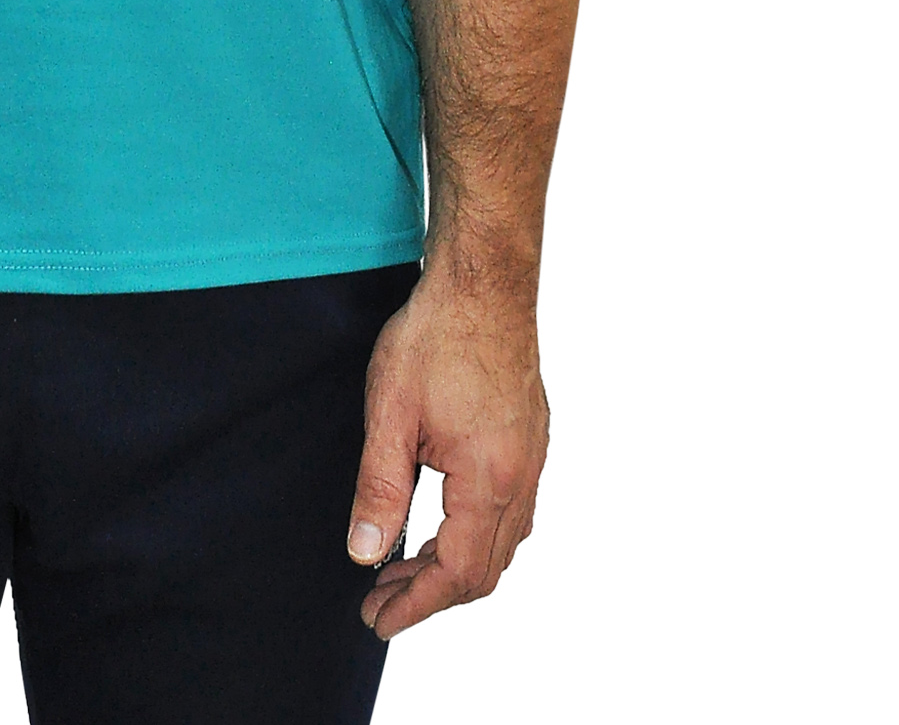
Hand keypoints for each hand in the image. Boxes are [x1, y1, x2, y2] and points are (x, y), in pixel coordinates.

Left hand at [345, 263, 548, 638]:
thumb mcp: (390, 412)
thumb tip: (365, 553)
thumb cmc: (437, 335)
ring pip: (503, 542)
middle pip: (484, 569)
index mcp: (489, 479)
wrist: (484, 280)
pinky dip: (476, 533)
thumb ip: (379, 488)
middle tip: (380, 598)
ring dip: (454, 564)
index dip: (416, 604)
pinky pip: (512, 510)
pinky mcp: (530, 437)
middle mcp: (522, 477)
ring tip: (403, 565)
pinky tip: (443, 521)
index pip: (457, 572)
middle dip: (431, 593)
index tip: (378, 619)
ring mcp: (533, 458)